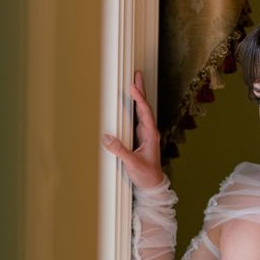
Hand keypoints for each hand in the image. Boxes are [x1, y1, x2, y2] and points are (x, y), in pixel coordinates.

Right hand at [101, 70, 164, 188]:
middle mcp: (149, 132)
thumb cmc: (146, 175)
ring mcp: (145, 134)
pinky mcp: (140, 138)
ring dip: (138, 97)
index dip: (139, 99)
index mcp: (151, 136)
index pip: (145, 113)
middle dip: (140, 91)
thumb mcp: (132, 164)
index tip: (133, 88)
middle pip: (145, 107)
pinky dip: (134, 107)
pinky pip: (137, 118)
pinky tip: (130, 101)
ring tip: (133, 83)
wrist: (152, 185)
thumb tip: (106, 137)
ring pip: (141, 111)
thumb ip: (120, 151)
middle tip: (136, 75)